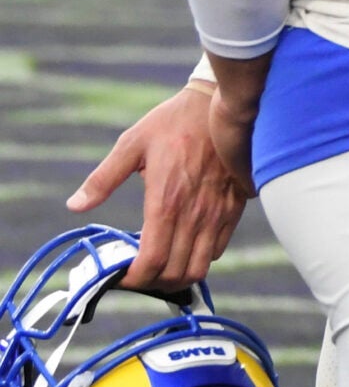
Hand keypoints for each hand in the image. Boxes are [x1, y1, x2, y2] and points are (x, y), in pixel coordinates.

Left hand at [67, 74, 256, 291]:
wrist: (221, 103)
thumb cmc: (174, 121)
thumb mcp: (131, 144)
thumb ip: (102, 179)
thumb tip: (75, 205)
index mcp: (166, 201)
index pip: (153, 261)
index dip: (135, 279)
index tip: (122, 276)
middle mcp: (195, 214)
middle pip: (177, 272)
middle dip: (153, 283)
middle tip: (137, 275)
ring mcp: (218, 213)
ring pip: (201, 267)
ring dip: (179, 276)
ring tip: (161, 268)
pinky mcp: (234, 207)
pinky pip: (218, 248)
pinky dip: (200, 258)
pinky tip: (184, 247)